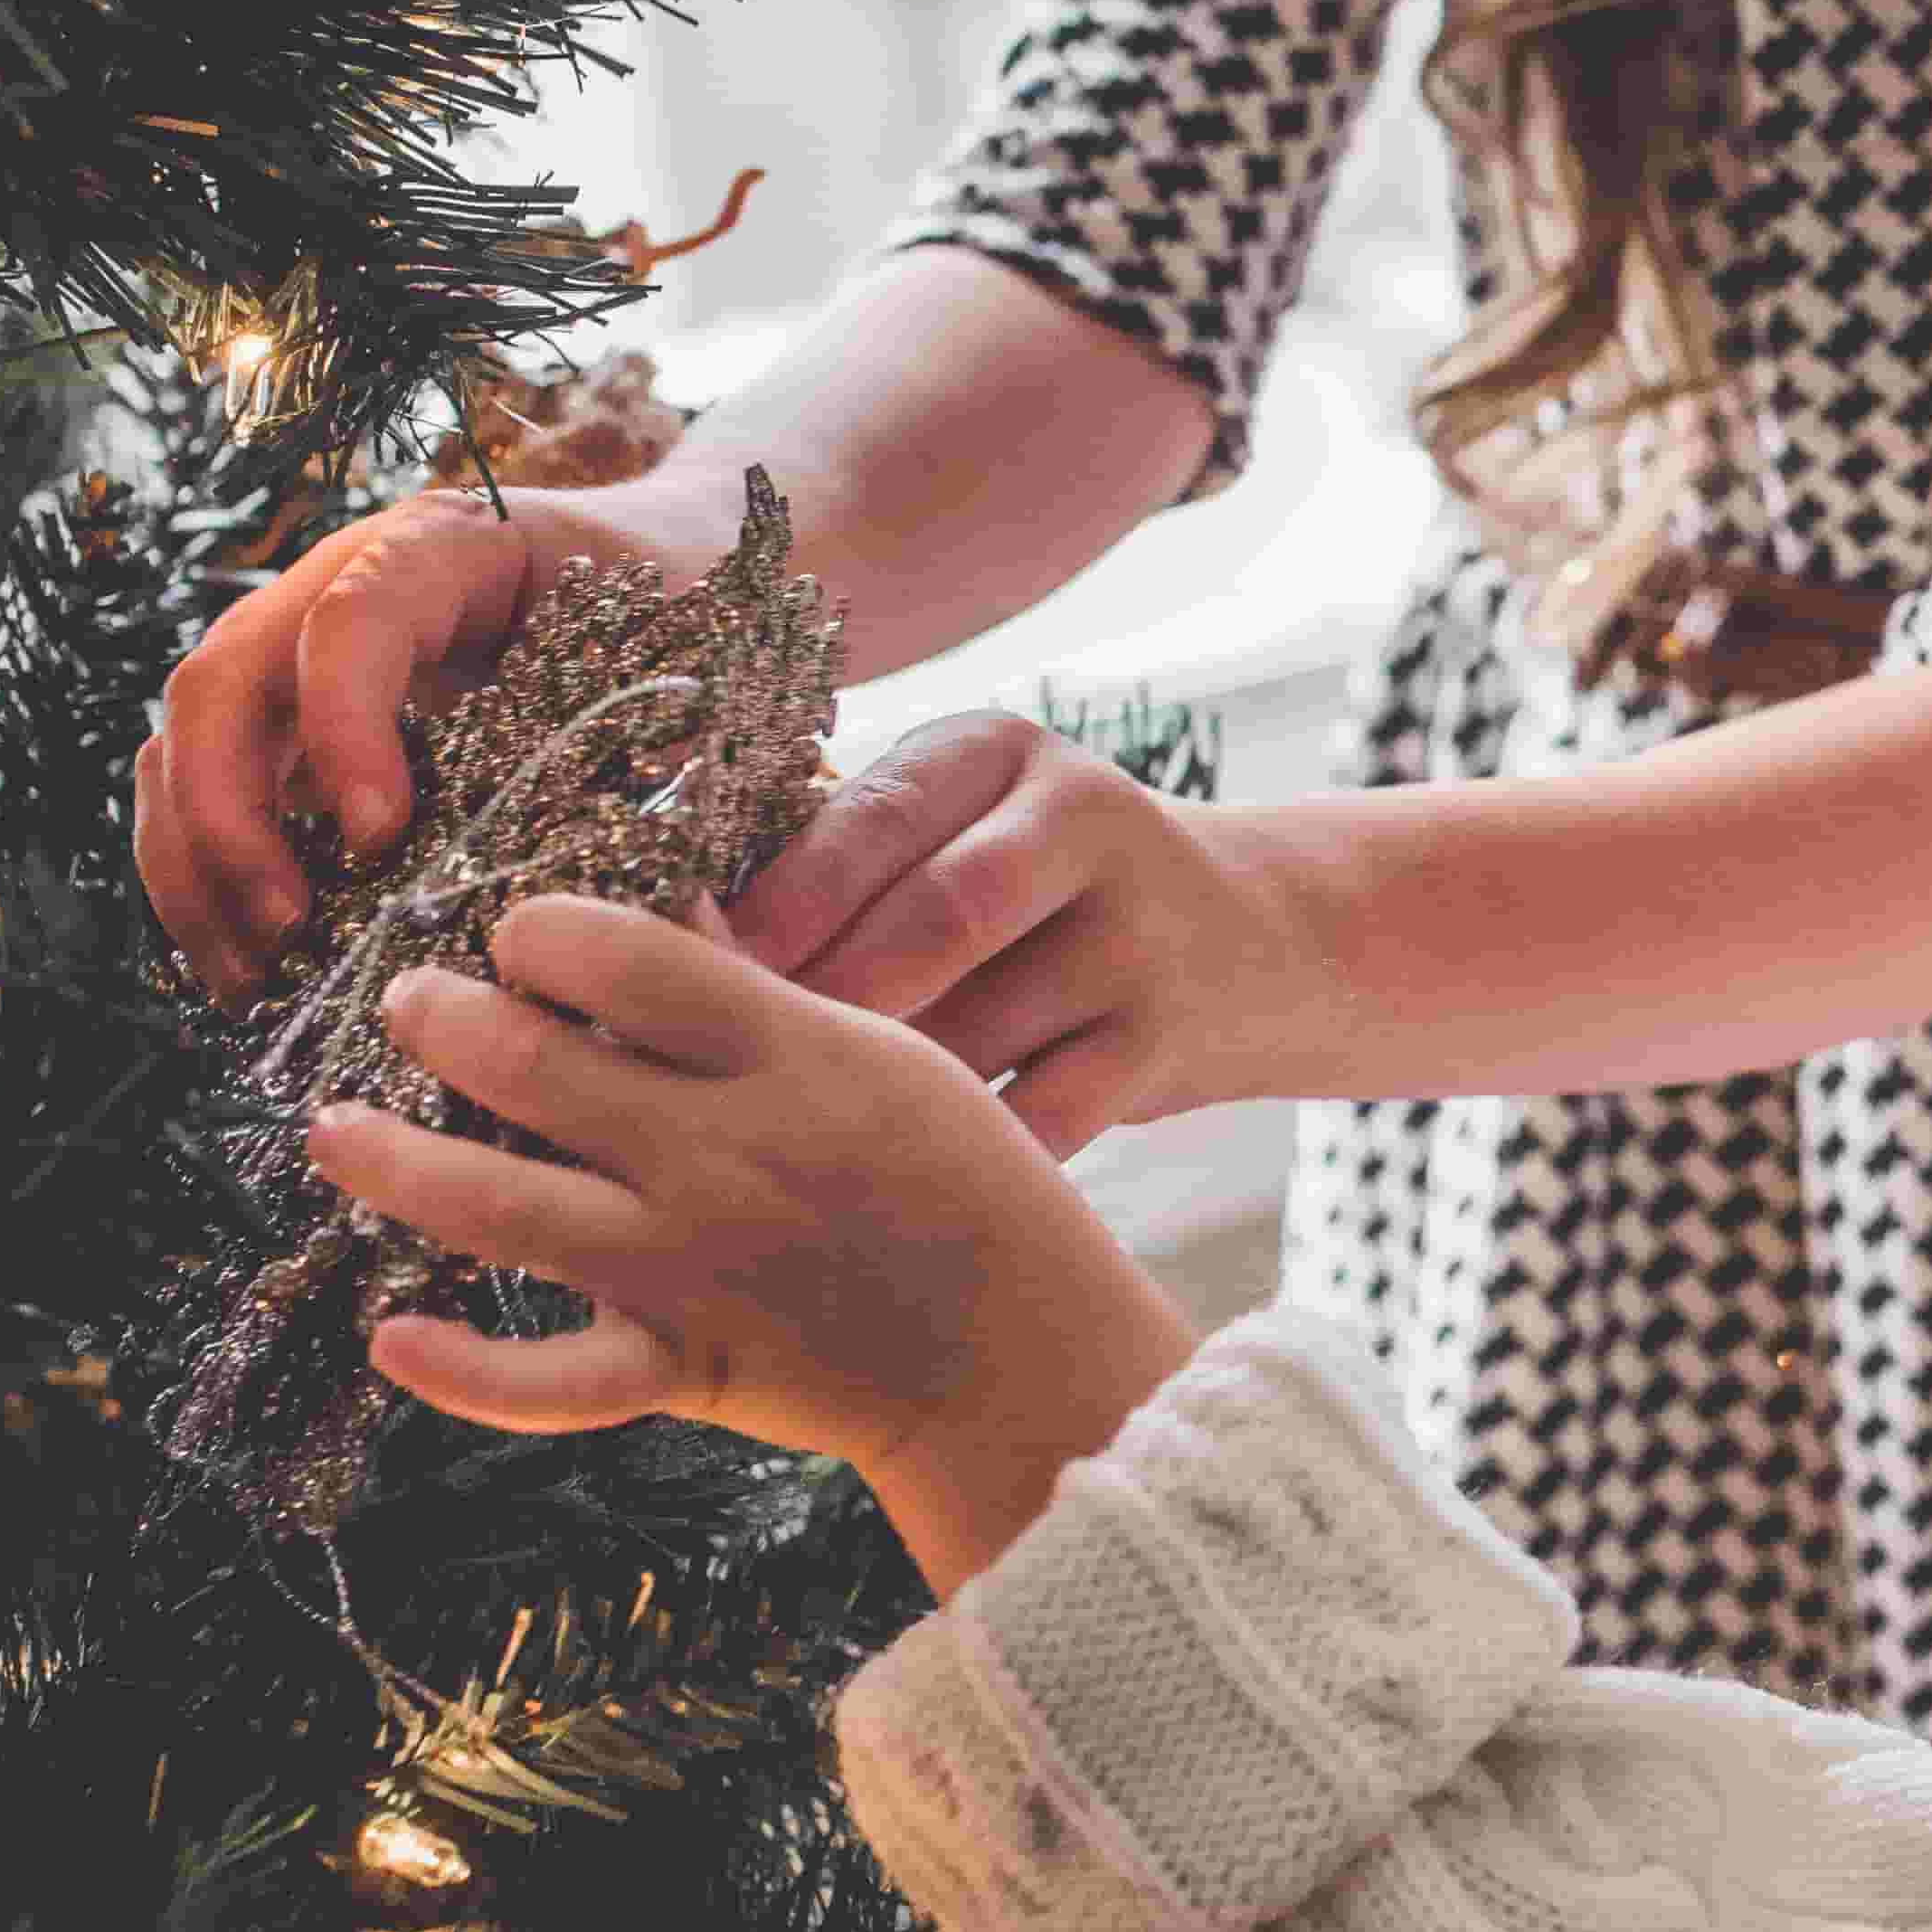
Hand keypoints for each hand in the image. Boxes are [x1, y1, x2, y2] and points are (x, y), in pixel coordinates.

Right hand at [140, 476, 744, 1000]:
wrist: (663, 564)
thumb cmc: (677, 613)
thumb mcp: (682, 657)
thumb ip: (652, 751)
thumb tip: (614, 900)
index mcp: (446, 548)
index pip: (351, 618)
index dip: (343, 729)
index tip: (381, 838)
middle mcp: (340, 585)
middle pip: (224, 680)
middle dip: (229, 815)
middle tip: (289, 929)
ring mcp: (294, 649)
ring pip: (183, 743)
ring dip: (194, 866)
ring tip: (255, 976)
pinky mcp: (283, 720)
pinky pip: (198, 791)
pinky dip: (202, 882)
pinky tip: (249, 970)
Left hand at [305, 889, 1192, 1548]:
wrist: (1023, 1354)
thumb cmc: (968, 1184)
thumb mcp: (889, 1055)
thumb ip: (765, 997)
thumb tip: (659, 914)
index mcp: (787, 1058)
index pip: (626, 958)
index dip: (543, 931)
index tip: (518, 932)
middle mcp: (723, 1153)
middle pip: (533, 1064)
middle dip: (442, 1020)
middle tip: (412, 1003)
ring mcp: (691, 1265)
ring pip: (497, 1207)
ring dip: (394, 1161)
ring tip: (335, 1129)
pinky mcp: (683, 1366)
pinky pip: (546, 1380)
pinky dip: (460, 1371)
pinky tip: (391, 1337)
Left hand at [718, 711, 1303, 1159]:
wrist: (1254, 939)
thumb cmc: (1038, 894)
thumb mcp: (965, 824)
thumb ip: (845, 859)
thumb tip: (677, 946)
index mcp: (1001, 751)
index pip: (874, 818)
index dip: (776, 905)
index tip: (682, 978)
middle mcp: (1085, 822)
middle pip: (937, 920)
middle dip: (826, 1002)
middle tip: (731, 1072)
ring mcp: (1140, 934)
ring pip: (982, 1032)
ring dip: (881, 1094)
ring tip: (791, 1135)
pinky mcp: (1168, 1039)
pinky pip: (1041, 1118)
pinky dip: (962, 1157)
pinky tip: (895, 1180)